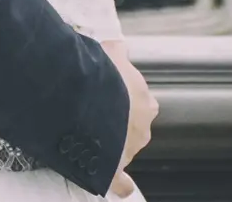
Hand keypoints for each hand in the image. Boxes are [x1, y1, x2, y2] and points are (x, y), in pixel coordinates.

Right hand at [101, 40, 157, 196]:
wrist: (90, 102)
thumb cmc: (100, 76)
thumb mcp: (109, 54)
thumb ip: (116, 52)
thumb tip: (118, 45)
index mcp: (143, 101)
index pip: (136, 99)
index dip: (119, 95)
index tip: (105, 92)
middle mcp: (141, 126)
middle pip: (132, 125)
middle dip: (118, 120)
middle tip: (95, 113)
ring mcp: (129, 148)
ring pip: (124, 147)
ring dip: (112, 142)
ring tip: (89, 134)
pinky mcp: (116, 168)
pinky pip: (118, 181)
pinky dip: (118, 183)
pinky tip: (117, 185)